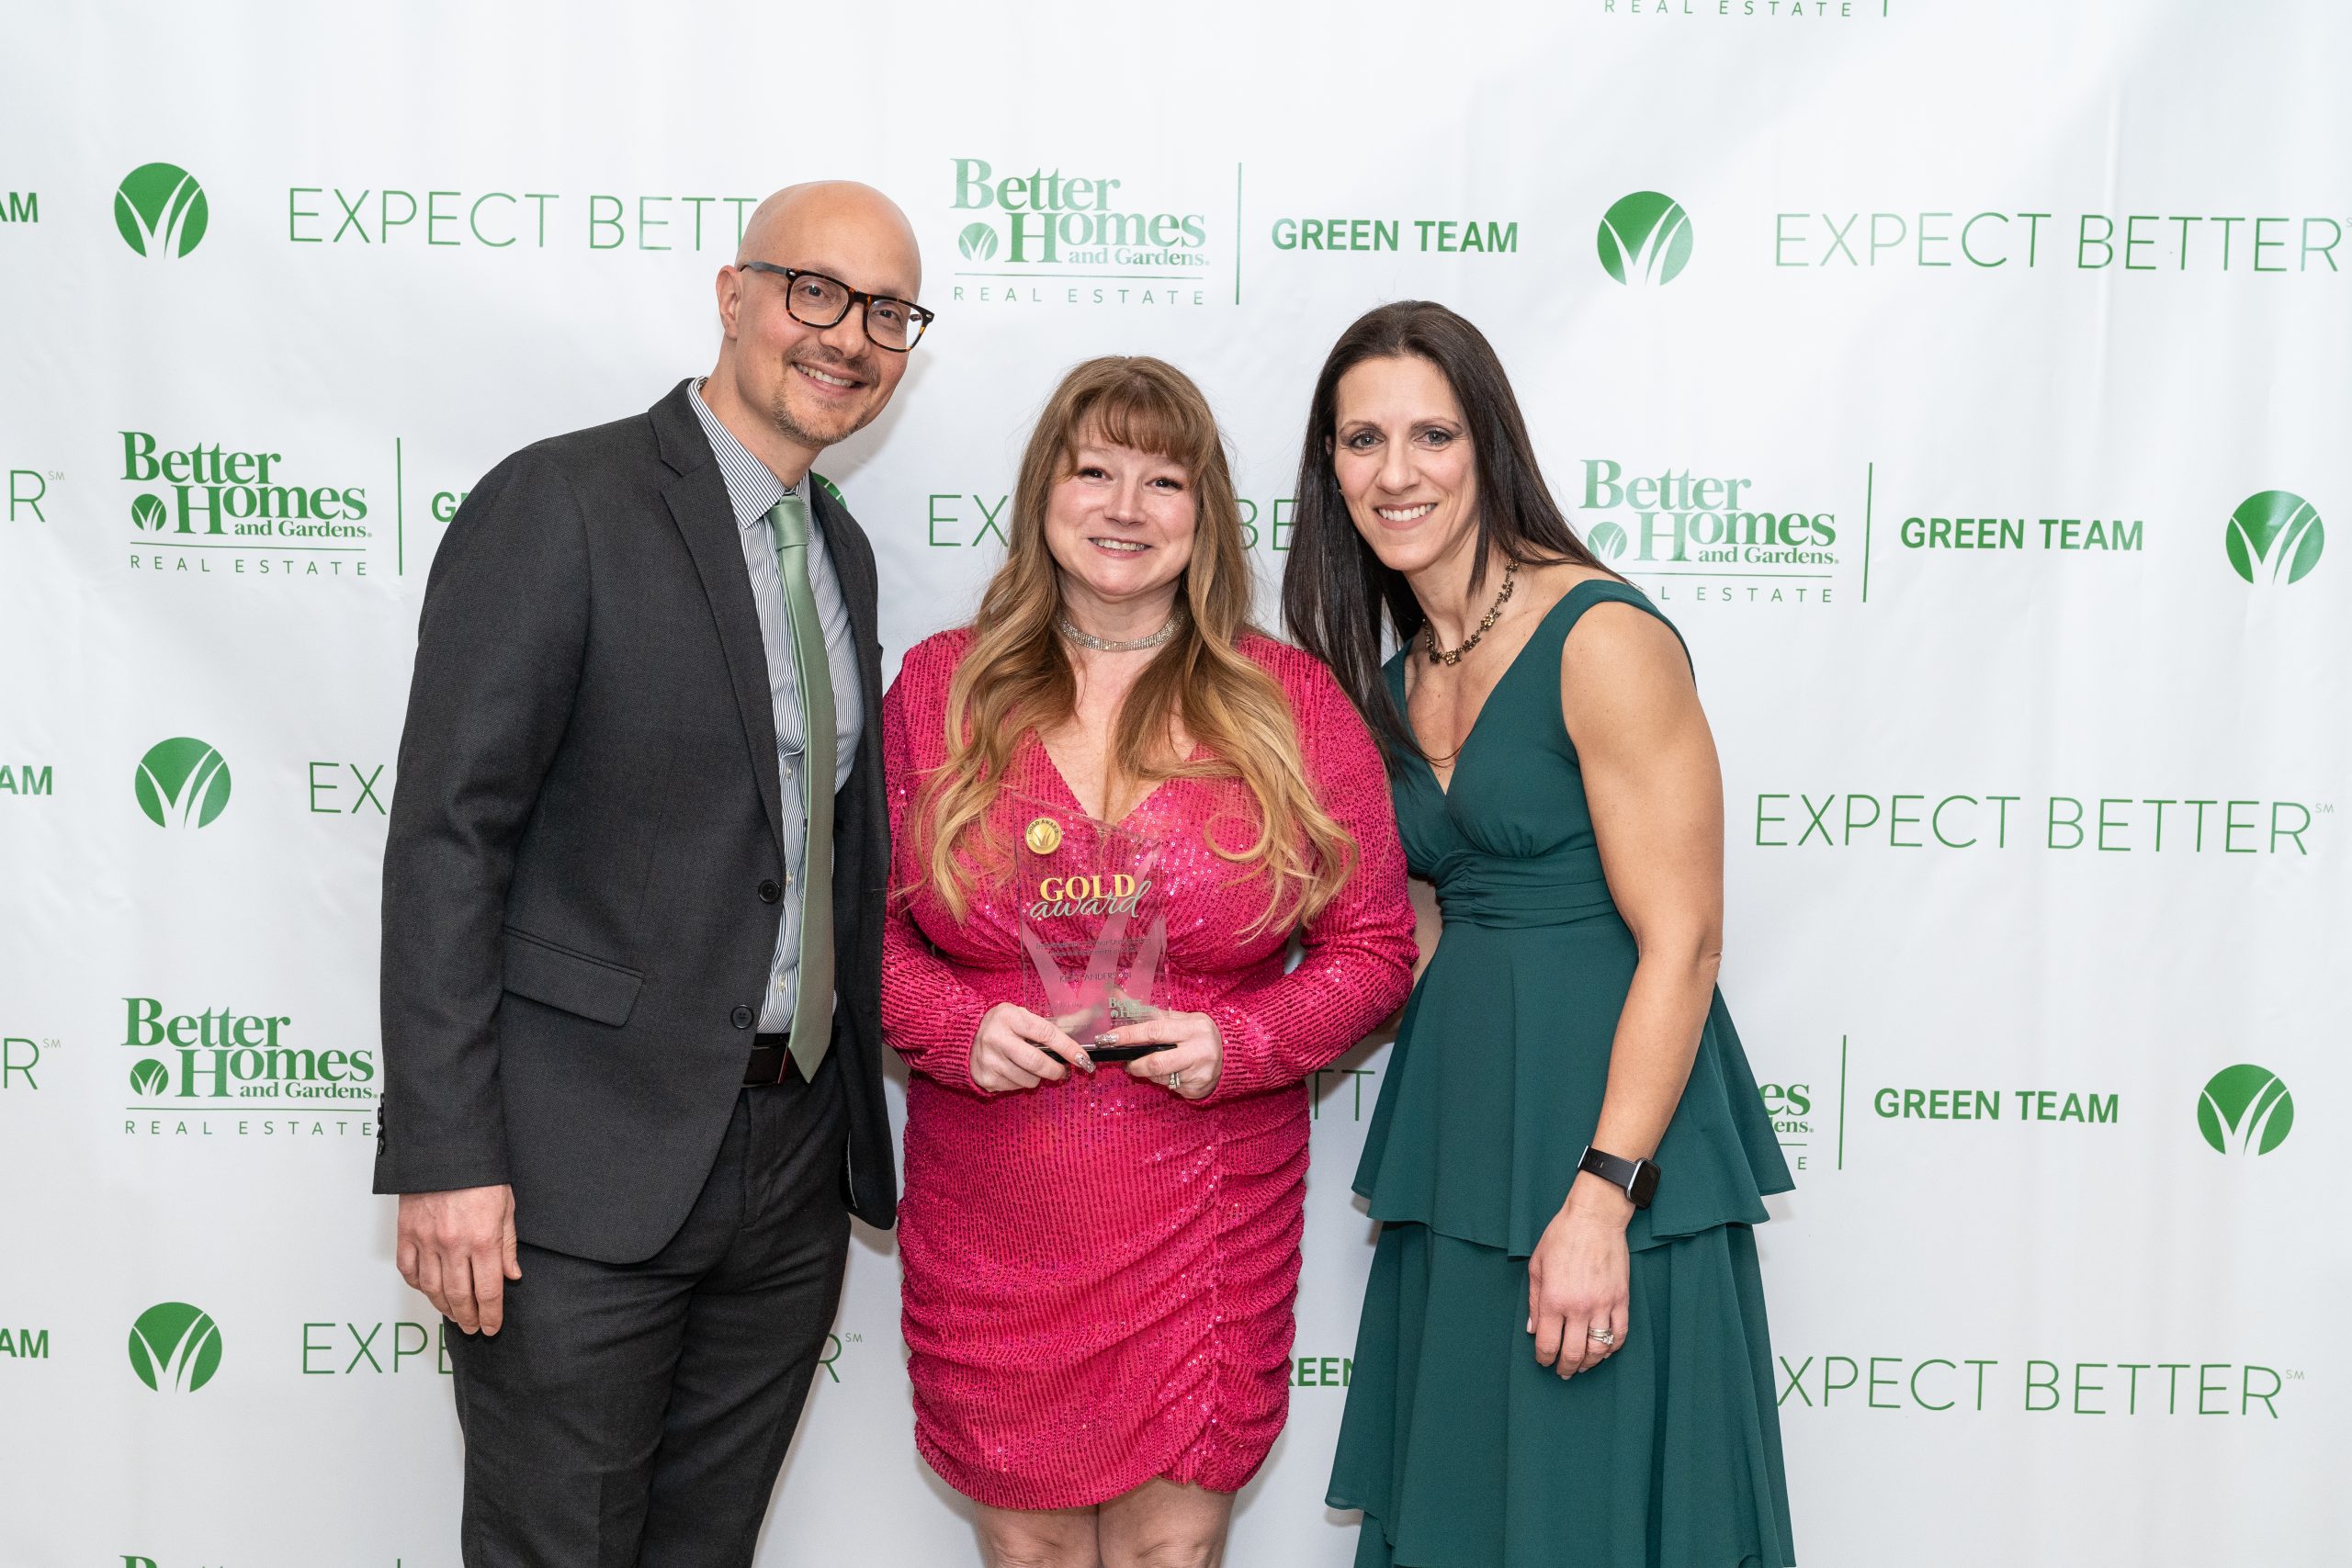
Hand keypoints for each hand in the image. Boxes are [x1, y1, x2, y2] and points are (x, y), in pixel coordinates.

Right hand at [397, 1184, 520, 1335]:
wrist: (445, 1150)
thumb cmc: (479, 1175)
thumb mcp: (506, 1208)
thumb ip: (507, 1245)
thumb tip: (512, 1275)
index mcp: (483, 1240)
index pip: (488, 1291)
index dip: (490, 1315)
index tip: (491, 1327)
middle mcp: (453, 1245)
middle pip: (459, 1296)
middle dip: (467, 1317)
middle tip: (471, 1327)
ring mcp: (426, 1241)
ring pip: (432, 1289)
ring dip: (443, 1307)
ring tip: (453, 1314)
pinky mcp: (406, 1233)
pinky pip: (409, 1270)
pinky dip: (418, 1285)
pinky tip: (428, 1290)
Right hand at [971, 1003, 1090, 1091]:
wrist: (963, 1038)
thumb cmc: (1001, 1025)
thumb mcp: (1019, 1016)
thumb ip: (1045, 1026)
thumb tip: (1079, 1036)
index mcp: (1009, 1018)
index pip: (1046, 1034)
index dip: (1067, 1047)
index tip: (1083, 1058)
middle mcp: (996, 1039)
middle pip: (1037, 1062)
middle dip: (1056, 1070)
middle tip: (1062, 1071)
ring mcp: (989, 1061)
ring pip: (1028, 1079)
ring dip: (1037, 1077)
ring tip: (1029, 1066)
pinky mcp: (986, 1079)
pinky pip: (1015, 1087)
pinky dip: (1020, 1081)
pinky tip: (1012, 1070)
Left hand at [1098, 1011, 1223, 1100]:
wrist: (1232, 1055)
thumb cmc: (1198, 1034)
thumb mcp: (1180, 1019)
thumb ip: (1150, 1012)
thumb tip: (1116, 995)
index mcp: (1193, 1027)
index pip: (1155, 1030)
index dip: (1129, 1035)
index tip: (1108, 1038)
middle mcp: (1199, 1050)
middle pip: (1155, 1062)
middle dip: (1135, 1064)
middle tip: (1125, 1062)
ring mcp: (1199, 1073)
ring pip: (1160, 1077)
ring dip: (1149, 1073)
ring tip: (1152, 1065)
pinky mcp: (1197, 1089)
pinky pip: (1170, 1087)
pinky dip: (1164, 1081)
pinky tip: (1172, 1074)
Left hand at [1526, 1172, 1632, 1375]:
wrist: (1595, 1218)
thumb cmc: (1561, 1237)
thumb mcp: (1537, 1266)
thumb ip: (1534, 1301)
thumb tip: (1533, 1329)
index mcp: (1554, 1299)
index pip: (1548, 1344)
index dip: (1544, 1358)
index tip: (1543, 1361)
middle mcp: (1579, 1307)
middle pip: (1573, 1353)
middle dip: (1566, 1367)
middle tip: (1562, 1371)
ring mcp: (1603, 1305)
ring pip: (1599, 1349)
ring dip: (1589, 1363)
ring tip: (1582, 1365)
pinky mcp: (1621, 1299)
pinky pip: (1620, 1334)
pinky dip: (1613, 1347)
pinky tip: (1604, 1350)